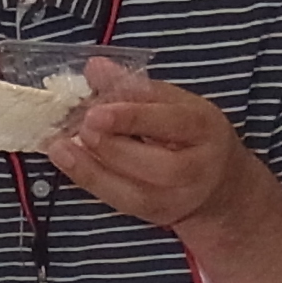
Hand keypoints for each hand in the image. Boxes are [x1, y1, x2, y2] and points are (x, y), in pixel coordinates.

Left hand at [42, 67, 249, 229]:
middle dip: (113, 146)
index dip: (132, 117)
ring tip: (61, 147)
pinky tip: (68, 162)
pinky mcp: (158, 215)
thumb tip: (95, 67)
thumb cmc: (191, 134)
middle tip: (81, 128)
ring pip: (136, 191)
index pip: (170, 122)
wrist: (220, 184)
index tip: (96, 111)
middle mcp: (197, 167)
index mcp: (204, 127)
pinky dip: (92, 182)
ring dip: (93, 169)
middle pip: (158, 164)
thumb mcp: (173, 102)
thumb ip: (134, 87)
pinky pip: (122, 202)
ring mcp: (178, 198)